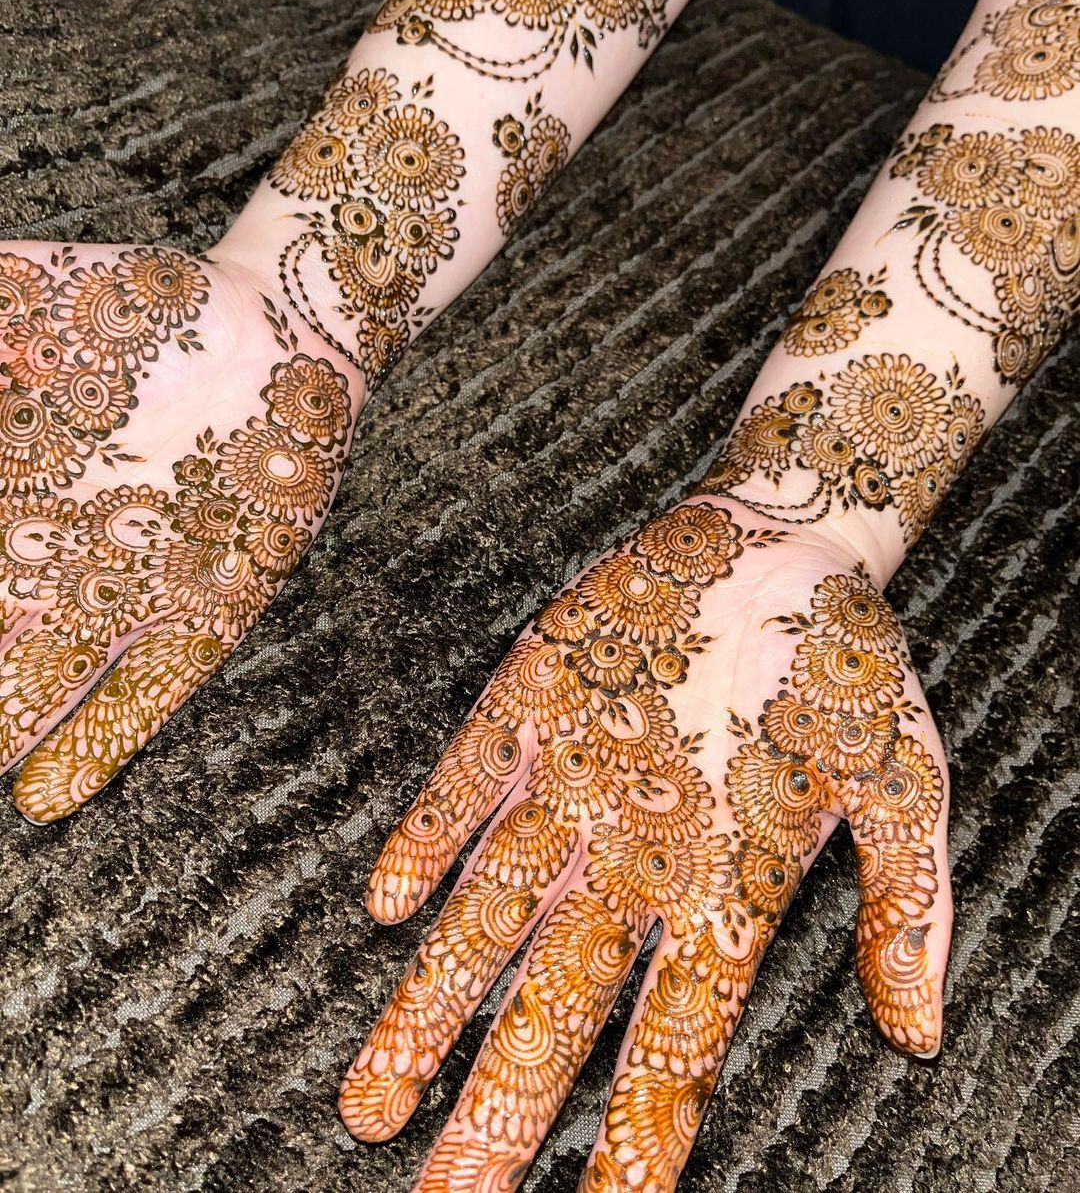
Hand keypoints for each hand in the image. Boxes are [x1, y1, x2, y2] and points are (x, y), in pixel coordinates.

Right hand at [0, 238, 358, 821]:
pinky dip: (100, 739)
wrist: (278, 331)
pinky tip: (48, 794)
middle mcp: (53, 557)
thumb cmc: (148, 308)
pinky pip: (149, 688)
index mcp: (7, 494)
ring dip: (1, 725)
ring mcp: (128, 591)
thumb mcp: (23, 298)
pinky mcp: (207, 611)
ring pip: (42, 681)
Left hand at [340, 499, 951, 1189]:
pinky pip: (469, 785)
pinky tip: (388, 906)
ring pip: (489, 915)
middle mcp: (633, 859)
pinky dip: (430, 840)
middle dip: (499, 1107)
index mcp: (722, 888)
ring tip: (374, 1100)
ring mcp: (575, 788)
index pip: (672, 1042)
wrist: (781, 543)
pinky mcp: (530, 706)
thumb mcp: (904, 780)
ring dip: (432, 1001)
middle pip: (555, 1006)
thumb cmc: (849, 665)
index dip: (638, 1137)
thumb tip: (918, 1033)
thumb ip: (907, 899)